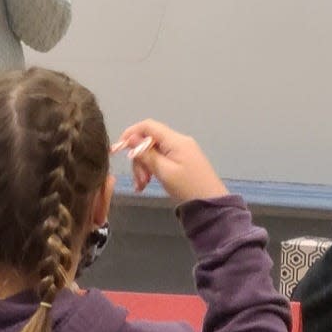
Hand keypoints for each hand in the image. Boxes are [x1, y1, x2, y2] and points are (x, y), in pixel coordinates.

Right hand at [111, 119, 228, 202]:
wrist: (212, 205)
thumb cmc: (188, 188)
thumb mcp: (163, 171)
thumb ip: (146, 154)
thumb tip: (131, 138)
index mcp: (176, 141)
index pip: (148, 126)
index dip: (131, 133)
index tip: (119, 148)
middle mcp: (179, 141)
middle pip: (149, 141)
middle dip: (139, 158)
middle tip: (138, 179)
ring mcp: (181, 151)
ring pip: (153, 152)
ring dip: (144, 167)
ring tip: (142, 185)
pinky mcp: (182, 160)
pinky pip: (161, 159)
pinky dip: (152, 169)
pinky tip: (147, 183)